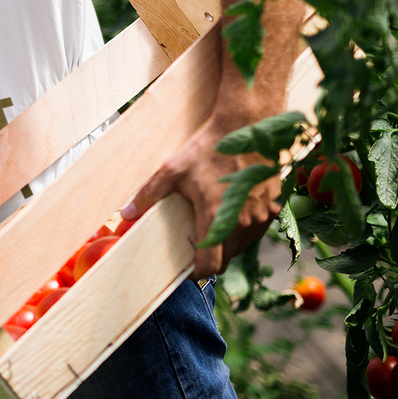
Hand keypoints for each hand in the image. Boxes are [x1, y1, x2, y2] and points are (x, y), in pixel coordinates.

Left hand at [123, 113, 281, 278]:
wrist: (246, 127)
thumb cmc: (208, 148)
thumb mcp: (171, 169)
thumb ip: (148, 194)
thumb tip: (126, 213)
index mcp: (216, 217)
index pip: (210, 265)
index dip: (196, 272)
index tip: (185, 269)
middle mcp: (243, 222)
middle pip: (226, 258)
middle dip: (210, 257)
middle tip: (194, 246)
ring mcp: (261, 215)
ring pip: (242, 246)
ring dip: (226, 245)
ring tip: (209, 228)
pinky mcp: (272, 207)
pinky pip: (256, 232)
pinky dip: (242, 231)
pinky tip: (229, 214)